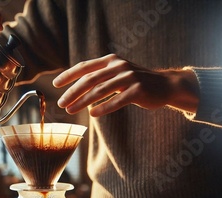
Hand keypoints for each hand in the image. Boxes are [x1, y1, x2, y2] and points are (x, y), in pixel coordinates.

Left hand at [53, 54, 198, 116]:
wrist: (166, 85)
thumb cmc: (136, 82)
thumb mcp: (117, 73)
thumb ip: (99, 75)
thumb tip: (74, 85)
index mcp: (111, 60)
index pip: (85, 66)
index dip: (69, 75)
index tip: (56, 84)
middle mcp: (119, 66)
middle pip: (90, 79)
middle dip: (72, 91)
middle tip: (61, 103)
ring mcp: (129, 77)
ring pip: (100, 90)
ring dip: (83, 101)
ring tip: (71, 110)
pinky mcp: (138, 90)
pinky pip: (117, 100)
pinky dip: (104, 107)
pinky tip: (93, 114)